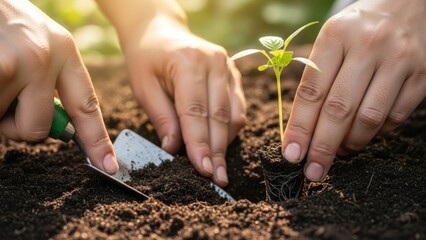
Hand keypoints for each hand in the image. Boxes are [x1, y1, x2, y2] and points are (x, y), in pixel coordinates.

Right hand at [0, 0, 117, 173]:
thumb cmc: (2, 25)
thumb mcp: (37, 43)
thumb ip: (52, 82)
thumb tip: (60, 126)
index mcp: (64, 50)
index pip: (87, 105)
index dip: (97, 140)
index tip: (108, 165)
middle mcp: (45, 57)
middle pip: (41, 128)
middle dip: (20, 125)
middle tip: (6, 97)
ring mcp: (16, 63)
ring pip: (8, 124)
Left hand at [119, 17, 245, 186]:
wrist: (161, 32)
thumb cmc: (147, 59)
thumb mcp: (143, 86)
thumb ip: (161, 116)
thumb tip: (174, 148)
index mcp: (188, 62)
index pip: (196, 112)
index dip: (200, 144)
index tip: (204, 171)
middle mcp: (214, 63)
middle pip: (220, 116)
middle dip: (217, 151)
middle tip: (217, 179)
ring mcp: (228, 67)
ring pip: (233, 115)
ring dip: (225, 144)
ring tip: (218, 168)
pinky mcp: (233, 74)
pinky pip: (238, 108)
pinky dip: (230, 129)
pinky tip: (221, 144)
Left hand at [282, 0, 425, 180]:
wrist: (408, 6)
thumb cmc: (358, 30)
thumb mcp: (331, 40)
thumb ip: (316, 78)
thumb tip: (302, 129)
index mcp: (336, 36)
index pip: (312, 91)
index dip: (300, 128)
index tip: (291, 154)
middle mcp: (368, 46)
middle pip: (339, 109)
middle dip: (322, 146)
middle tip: (312, 171)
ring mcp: (399, 60)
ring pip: (369, 118)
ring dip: (349, 143)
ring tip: (337, 151)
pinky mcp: (422, 75)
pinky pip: (395, 117)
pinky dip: (375, 133)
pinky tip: (362, 134)